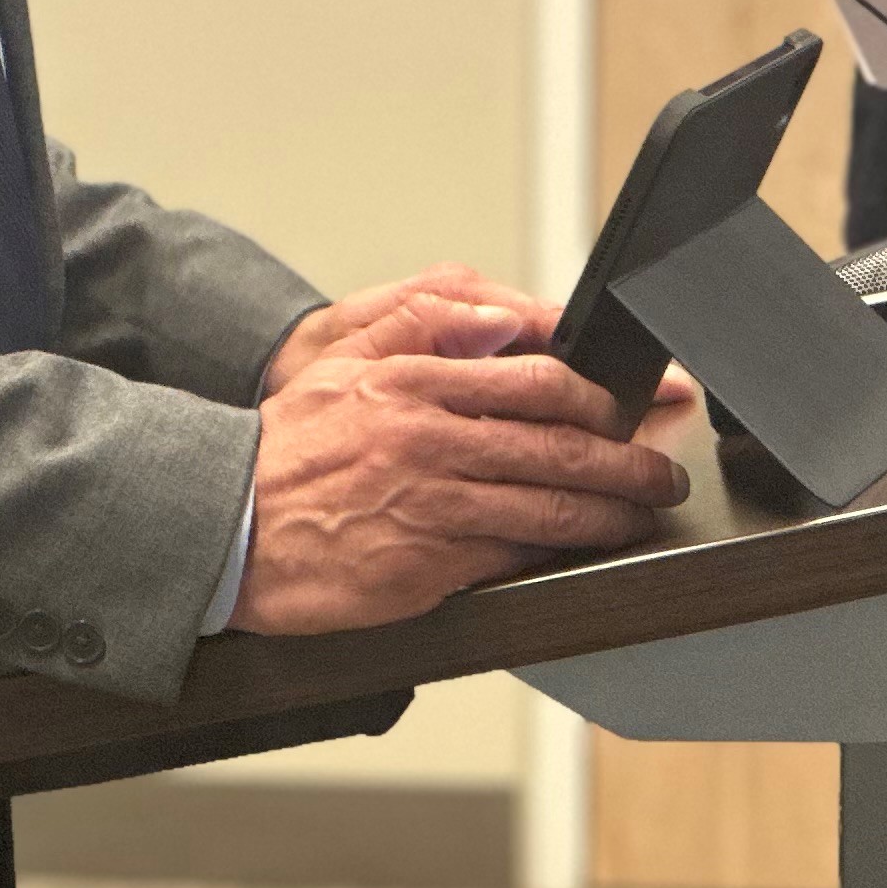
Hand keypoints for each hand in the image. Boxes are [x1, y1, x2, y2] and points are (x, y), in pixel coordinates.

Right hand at [234, 289, 688, 633]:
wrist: (225, 529)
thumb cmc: (285, 450)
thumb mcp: (341, 359)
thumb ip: (421, 326)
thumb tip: (500, 319)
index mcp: (415, 383)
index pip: (540, 380)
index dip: (604, 396)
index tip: (637, 405)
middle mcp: (429, 441)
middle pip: (561, 446)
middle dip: (628, 461)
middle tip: (661, 472)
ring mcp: (430, 507)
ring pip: (549, 507)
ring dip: (609, 514)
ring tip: (640, 514)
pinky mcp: (423, 568)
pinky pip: (509, 557)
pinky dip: (552, 552)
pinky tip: (578, 550)